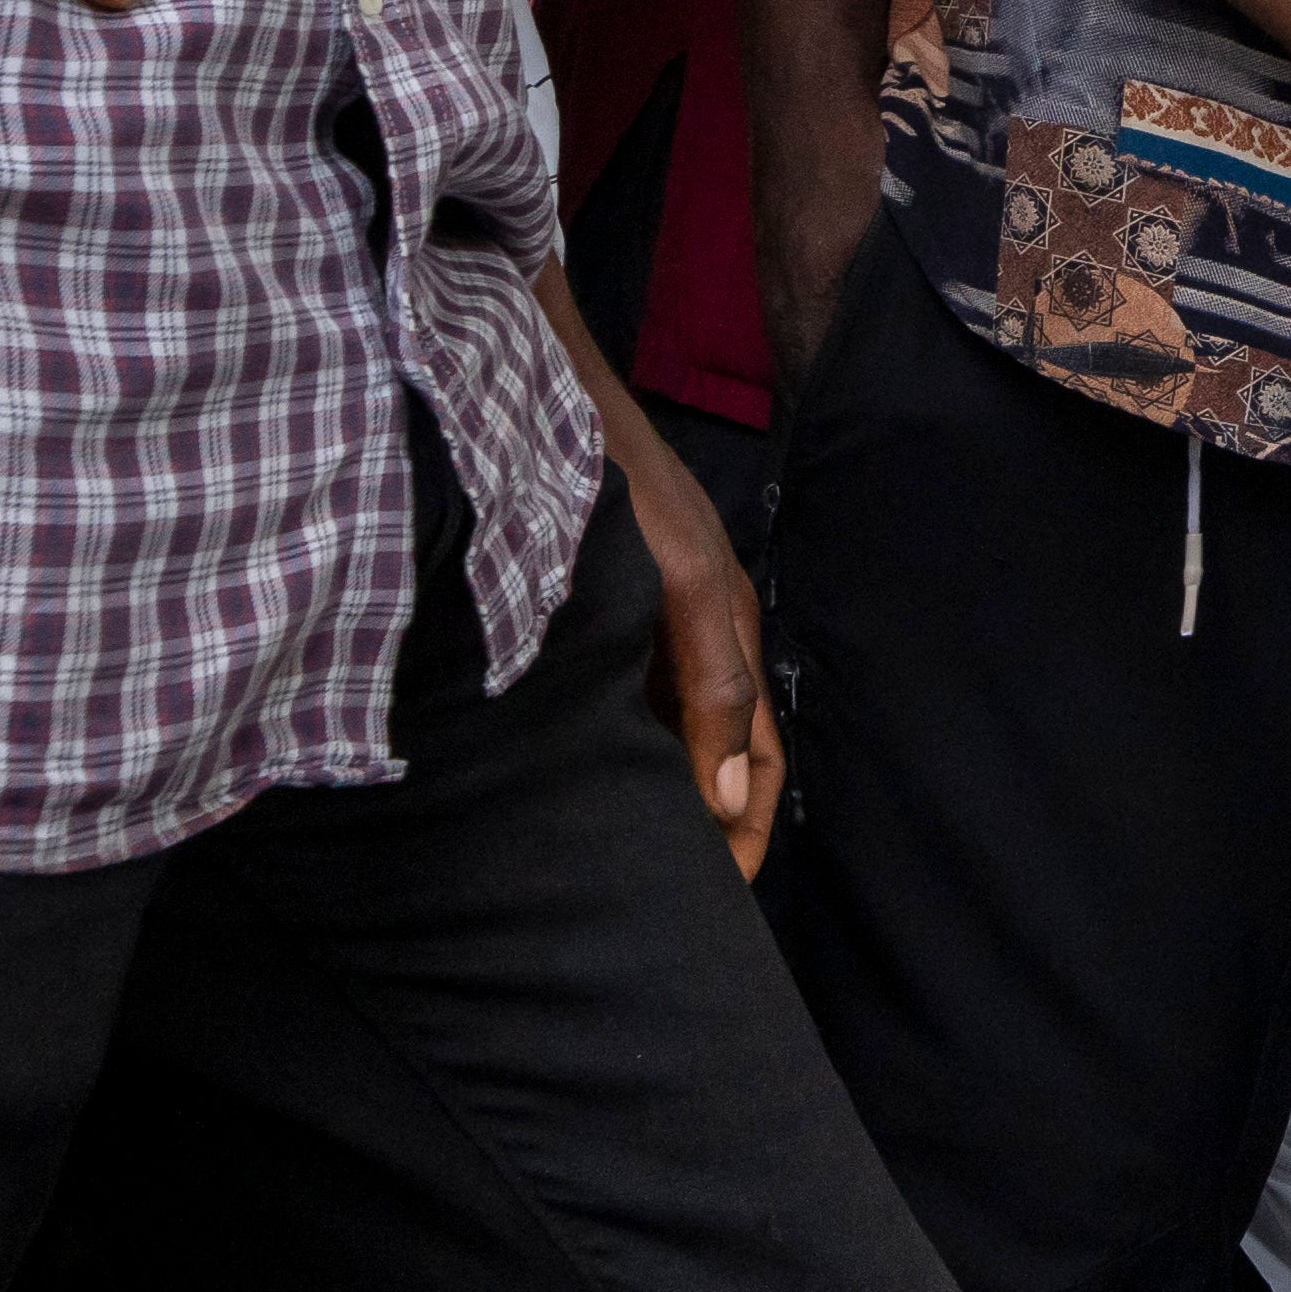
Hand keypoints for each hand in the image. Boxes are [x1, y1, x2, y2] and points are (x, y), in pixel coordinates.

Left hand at [605, 406, 778, 877]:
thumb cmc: (617, 480)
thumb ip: (711, 686)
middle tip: (664, 897)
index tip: (717, 898)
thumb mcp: (679, 582)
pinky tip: (563, 781)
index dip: (745, 828)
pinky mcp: (584, 613)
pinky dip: (599, 748)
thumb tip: (732, 797)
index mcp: (728, 629)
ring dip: (645, 789)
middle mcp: (688, 633)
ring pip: (654, 730)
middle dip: (701, 823)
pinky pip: (605, 699)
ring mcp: (637, 623)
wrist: (531, 393)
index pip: (758, 755)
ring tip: (615, 857)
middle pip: (712, 751)